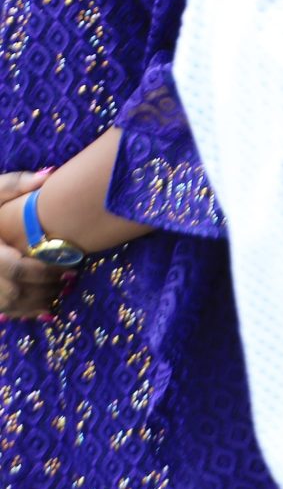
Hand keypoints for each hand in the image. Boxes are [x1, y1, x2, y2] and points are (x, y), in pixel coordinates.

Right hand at [0, 173, 68, 318]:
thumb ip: (13, 185)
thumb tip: (47, 176)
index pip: (14, 268)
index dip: (43, 272)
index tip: (70, 269)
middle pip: (13, 292)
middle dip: (45, 289)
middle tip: (70, 281)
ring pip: (7, 306)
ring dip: (37, 304)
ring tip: (61, 292)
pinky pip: (3, 311)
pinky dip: (25, 312)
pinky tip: (47, 308)